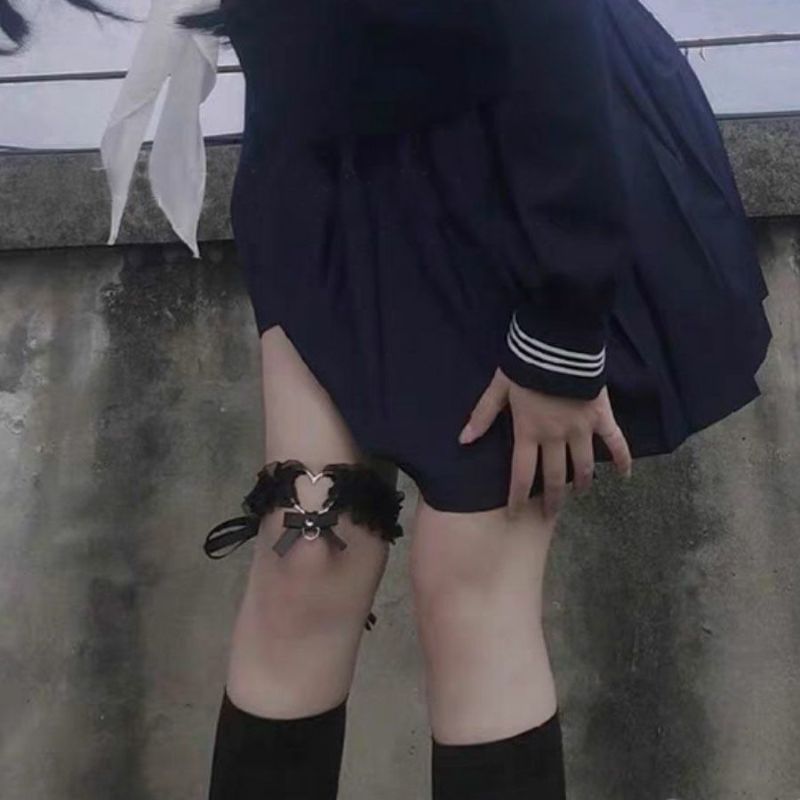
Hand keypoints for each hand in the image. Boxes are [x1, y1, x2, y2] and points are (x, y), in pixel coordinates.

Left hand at [458, 368, 631, 519]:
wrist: (559, 343)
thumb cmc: (525, 364)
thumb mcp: (499, 388)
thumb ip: (483, 415)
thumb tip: (463, 440)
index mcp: (529, 431)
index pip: (521, 474)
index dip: (517, 497)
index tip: (515, 515)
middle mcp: (555, 437)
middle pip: (554, 477)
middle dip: (552, 499)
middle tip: (551, 516)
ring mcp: (581, 429)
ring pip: (583, 465)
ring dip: (582, 483)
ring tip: (580, 494)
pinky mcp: (601, 416)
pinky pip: (615, 441)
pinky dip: (622, 458)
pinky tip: (625, 475)